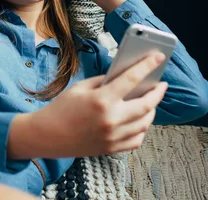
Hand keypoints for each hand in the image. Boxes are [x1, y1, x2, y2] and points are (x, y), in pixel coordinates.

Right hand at [8, 52, 167, 158]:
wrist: (46, 136)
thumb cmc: (61, 109)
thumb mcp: (81, 87)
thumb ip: (104, 82)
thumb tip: (125, 77)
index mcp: (101, 99)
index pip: (131, 79)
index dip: (146, 66)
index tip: (157, 58)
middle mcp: (110, 119)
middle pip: (146, 105)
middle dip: (157, 93)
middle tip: (161, 85)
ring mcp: (112, 136)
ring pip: (144, 123)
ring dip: (151, 110)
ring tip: (150, 101)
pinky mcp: (111, 149)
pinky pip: (136, 139)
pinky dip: (141, 129)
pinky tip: (139, 120)